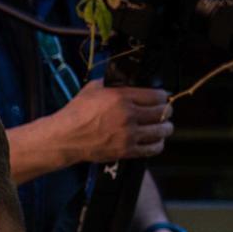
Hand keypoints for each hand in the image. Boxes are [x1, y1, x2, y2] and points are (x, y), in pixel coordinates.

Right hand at [55, 81, 174, 164]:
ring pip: (162, 130)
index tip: (162, 97)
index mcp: (122, 98)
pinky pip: (152, 148)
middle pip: (163, 112)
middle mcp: (128, 116)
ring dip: (166, 127)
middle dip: (166, 111)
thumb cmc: (76, 114)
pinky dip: (158, 144)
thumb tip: (126, 81)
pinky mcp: (126, 150)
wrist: (65, 138)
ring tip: (163, 127)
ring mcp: (128, 135)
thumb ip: (113, 83)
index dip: (163, 96)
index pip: (157, 96)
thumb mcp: (93, 89)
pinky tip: (156, 140)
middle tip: (164, 111)